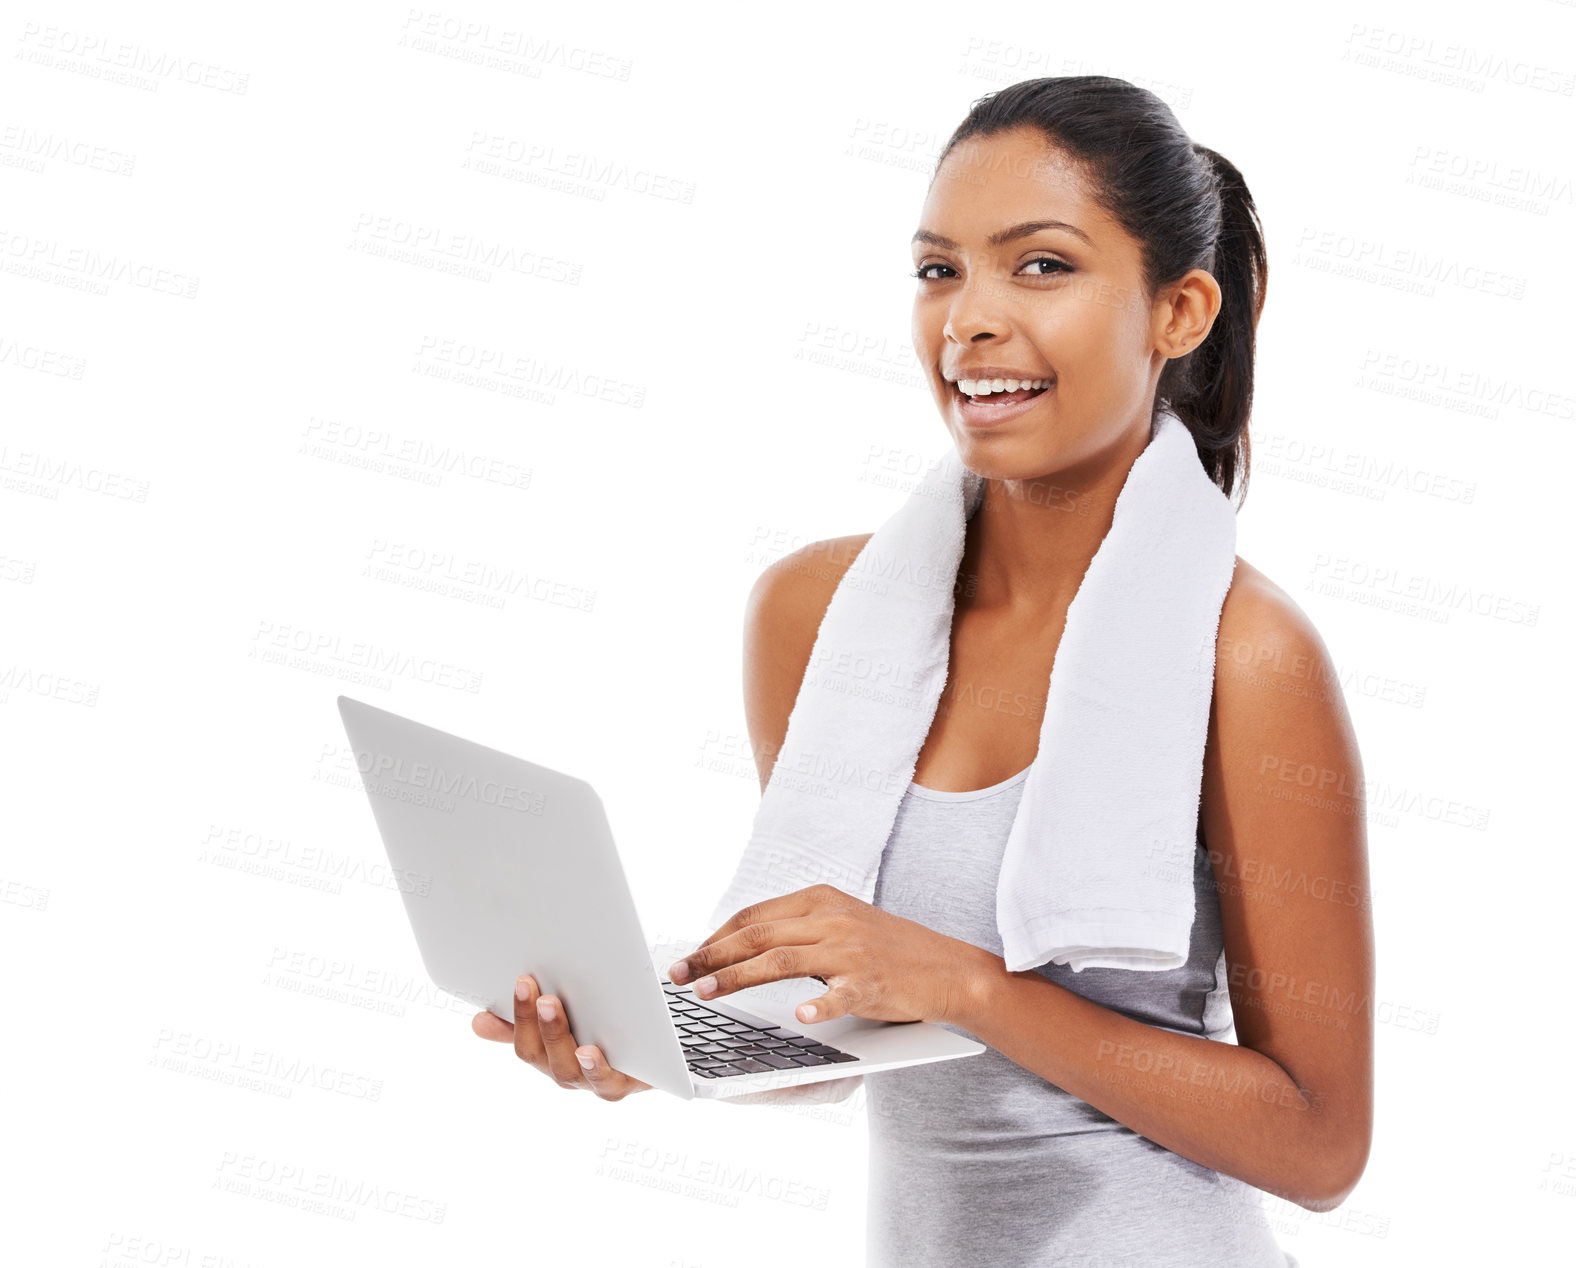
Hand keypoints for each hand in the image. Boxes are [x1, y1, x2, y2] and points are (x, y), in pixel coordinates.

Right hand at [472, 973, 652, 1100]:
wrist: (655, 1058)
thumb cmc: (603, 1033)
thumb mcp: (563, 1023)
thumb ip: (522, 1024)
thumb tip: (478, 1021)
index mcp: (549, 1058)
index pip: (522, 1042)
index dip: (514, 1015)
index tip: (517, 981)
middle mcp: (566, 1073)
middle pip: (539, 1055)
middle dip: (531, 1018)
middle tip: (529, 984)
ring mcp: (592, 1082)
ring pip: (566, 1069)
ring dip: (555, 1035)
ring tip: (551, 1004)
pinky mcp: (622, 1086)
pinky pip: (605, 1083)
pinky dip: (595, 1068)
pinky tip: (589, 1050)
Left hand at [666, 884, 990, 1026]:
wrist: (949, 968)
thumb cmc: (888, 950)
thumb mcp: (840, 924)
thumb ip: (796, 929)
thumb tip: (738, 945)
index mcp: (821, 899)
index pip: (753, 914)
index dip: (714, 937)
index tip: (687, 958)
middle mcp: (832, 919)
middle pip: (757, 934)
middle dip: (710, 956)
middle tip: (677, 976)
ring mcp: (852, 950)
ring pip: (781, 960)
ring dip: (737, 978)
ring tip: (705, 993)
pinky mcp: (872, 982)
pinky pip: (838, 994)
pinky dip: (816, 1006)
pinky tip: (796, 1017)